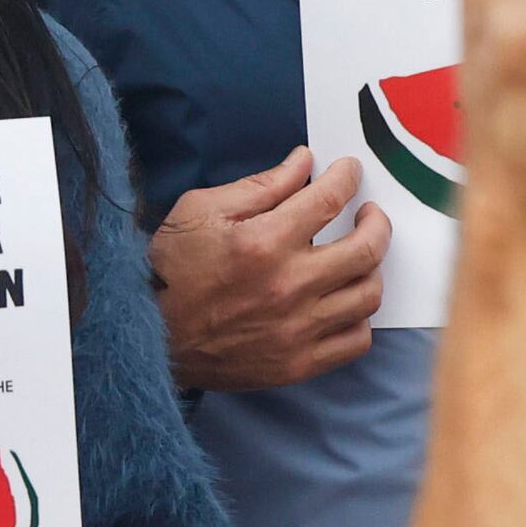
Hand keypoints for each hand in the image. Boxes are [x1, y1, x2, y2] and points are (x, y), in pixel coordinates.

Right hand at [152, 148, 388, 390]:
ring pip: (368, 295)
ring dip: (371, 268)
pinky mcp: (297, 363)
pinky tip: (345, 301)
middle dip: (377, 221)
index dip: (347, 178)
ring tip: (358, 257)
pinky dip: (360, 318)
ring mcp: (297, 330)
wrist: (148, 338)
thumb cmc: (170, 270)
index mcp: (264, 243)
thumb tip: (303, 162)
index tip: (349, 172)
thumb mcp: (201, 210)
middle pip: (366, 248)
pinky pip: (355, 341)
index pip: (330, 199)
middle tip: (368, 214)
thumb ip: (260, 186)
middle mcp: (289, 287)